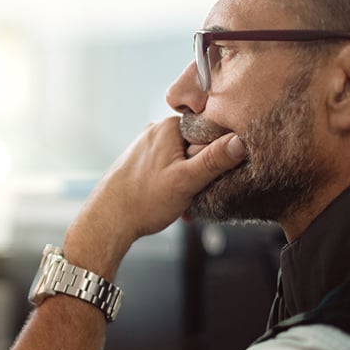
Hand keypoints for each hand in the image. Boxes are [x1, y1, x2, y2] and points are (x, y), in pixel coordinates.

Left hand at [63, 117, 245, 266]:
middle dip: (202, 174)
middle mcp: (156, 131)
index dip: (217, 155)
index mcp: (168, 127)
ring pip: (184, 162)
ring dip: (190, 185)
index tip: (213, 176)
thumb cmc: (143, 201)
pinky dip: (176, 188)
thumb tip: (241, 141)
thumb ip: (215, 160)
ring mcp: (147, 147)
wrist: (107, 222)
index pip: (210, 131)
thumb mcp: (187, 180)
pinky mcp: (142, 163)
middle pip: (197, 147)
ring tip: (183, 204)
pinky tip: (176, 206)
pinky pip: (170, 171)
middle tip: (197, 195)